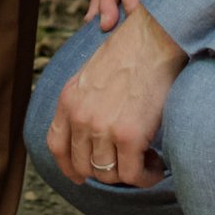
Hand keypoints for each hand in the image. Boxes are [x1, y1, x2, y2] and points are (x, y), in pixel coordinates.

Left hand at [48, 3, 186, 189]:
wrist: (154, 38)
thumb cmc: (132, 52)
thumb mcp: (92, 75)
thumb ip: (85, 103)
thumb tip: (93, 134)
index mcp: (68, 99)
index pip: (56, 146)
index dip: (69, 167)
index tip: (81, 176)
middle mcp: (79, 116)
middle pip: (84, 166)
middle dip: (107, 172)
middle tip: (129, 163)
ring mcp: (102, 127)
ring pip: (109, 175)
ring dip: (130, 175)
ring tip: (148, 161)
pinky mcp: (128, 135)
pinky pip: (132, 175)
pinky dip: (146, 177)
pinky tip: (157, 166)